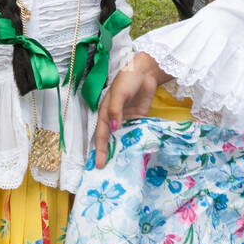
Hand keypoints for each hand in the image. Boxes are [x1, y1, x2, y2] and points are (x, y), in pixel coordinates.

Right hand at [93, 52, 167, 167]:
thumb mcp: (119, 94)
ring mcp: (127, 120)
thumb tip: (114, 128)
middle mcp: (115, 119)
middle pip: (111, 140)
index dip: (100, 149)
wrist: (145, 71)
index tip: (98, 164)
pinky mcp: (139, 119)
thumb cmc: (127, 79)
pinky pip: (136, 132)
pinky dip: (136, 141)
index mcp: (105, 113)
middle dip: (109, 154)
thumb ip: (116, 110)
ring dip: (123, 150)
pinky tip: (137, 153)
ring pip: (123, 138)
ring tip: (123, 167)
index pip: (102, 135)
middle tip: (109, 172)